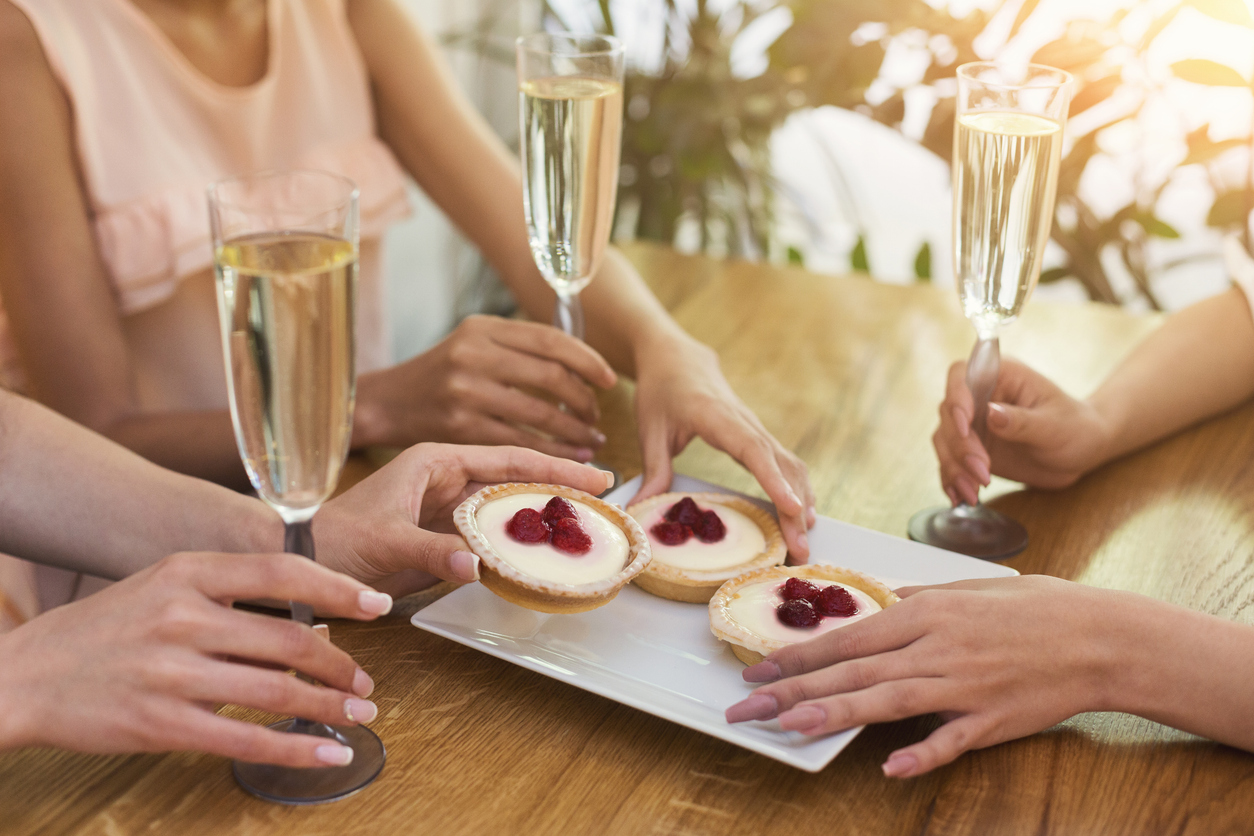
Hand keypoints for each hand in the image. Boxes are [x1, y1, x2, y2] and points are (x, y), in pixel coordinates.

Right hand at [0, 552, 391, 765]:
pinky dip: (297, 748)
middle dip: (341, 663)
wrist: (25, 675)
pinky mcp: (162, 724)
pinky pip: (247, 739)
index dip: (340, 588)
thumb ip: (232, 598)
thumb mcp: (163, 588)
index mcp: (188, 572)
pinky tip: (327, 753)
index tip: (379, 604)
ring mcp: (172, 672)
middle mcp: (183, 617)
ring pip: (277, 690)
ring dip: (330, 706)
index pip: (283, 573)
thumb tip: (314, 623)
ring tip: (358, 713)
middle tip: (365, 680)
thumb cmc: (104, 629)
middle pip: (290, 639)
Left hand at [315, 443, 615, 596]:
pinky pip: (491, 536)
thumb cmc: (334, 540)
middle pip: (515, 478)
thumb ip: (431, 551)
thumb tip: (477, 565)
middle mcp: (446, 479)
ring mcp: (447, 509)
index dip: (552, 464)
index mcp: (434, 461)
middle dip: (559, 484)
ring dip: (543, 513)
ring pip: (507, 507)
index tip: (591, 472)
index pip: (506, 458)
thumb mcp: (384, 541)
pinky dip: (518, 542)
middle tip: (604, 493)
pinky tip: (544, 549)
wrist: (304, 563)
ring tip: (585, 520)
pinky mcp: (445, 537)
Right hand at [354, 315, 616, 459]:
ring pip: (541, 414)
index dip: (588, 361)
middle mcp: (474, 355)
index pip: (551, 339)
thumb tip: (583, 365)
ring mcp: (466, 392)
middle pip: (552, 377)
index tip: (609, 379)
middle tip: (597, 418)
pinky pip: (521, 443)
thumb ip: (518, 347)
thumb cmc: (442, 375)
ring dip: (575, 433)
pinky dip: (552, 453)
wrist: (388, 402)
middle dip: (585, 402)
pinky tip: (567, 458)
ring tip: (591, 442)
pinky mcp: (460, 428)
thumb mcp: (474, 344)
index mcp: (483, 329)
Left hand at [631, 334, 815, 559]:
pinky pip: (785, 463)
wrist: (677, 358)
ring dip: (802, 503)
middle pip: (781, 466)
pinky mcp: (758, 436)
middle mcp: (746, 423)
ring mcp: (756, 428)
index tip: (793, 507)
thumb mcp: (650, 429)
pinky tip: (802, 516)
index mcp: (719, 417)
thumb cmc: (661, 391)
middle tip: (800, 550)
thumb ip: (653, 470)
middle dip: (795, 509)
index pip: (754, 451)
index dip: (775, 480)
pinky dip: (797, 488)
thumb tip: (641, 511)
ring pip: (790, 466)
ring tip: (803, 544)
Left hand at [724, 576, 1115, 776]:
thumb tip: (879, 603)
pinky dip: (922, 753)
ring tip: (790, 728)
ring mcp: (965, 684)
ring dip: (835, 714)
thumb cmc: (1034, 606)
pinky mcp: (993, 718)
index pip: (849, 636)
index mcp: (928, 611)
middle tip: (748, 707)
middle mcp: (937, 646)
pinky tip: (890, 768)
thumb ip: (918, 599)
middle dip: (794, 688)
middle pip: (854, 669)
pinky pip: (951, 740)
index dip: (800, 655)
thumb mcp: (969, 588)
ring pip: (888, 700)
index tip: (758, 670)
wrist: (1100, 635)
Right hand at [934, 358, 1112, 504]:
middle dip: (960, 445)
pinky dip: (951, 480)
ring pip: (944, 440)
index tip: (966, 424)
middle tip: (983, 472)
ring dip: (954, 467)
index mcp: (1001, 376)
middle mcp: (979, 396)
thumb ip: (1023, 421)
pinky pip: (950, 462)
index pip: (962, 375)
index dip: (957, 396)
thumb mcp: (1055, 426)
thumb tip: (991, 413)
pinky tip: (960, 497)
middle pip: (948, 413)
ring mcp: (973, 424)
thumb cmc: (1075, 428)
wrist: (1081, 451)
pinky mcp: (971, 449)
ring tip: (974, 492)